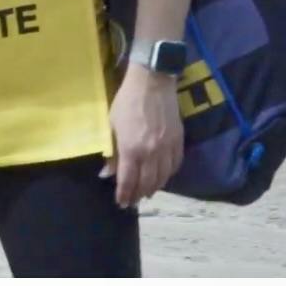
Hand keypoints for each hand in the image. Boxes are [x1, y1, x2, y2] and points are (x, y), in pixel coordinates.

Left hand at [101, 65, 183, 207]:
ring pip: (163, 177)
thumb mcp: (111, 125)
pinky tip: (162, 177)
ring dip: (154, 188)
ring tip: (146, 193)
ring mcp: (167, 148)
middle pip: (147, 183)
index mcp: (131, 149)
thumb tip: (106, 173)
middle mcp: (151, 153)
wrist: (152, 83)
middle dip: (138, 195)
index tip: (121, 203)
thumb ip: (111, 151)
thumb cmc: (126, 102)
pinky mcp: (179, 141)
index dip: (124, 194)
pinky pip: (175, 165)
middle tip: (133, 202)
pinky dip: (168, 175)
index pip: (128, 180)